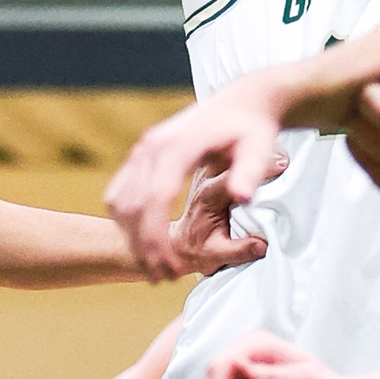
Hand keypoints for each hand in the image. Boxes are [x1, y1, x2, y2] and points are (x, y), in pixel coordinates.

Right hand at [108, 80, 295, 280]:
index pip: (156, 198)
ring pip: (120, 201)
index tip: (168, 268)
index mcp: (179, 145)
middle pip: (132, 204)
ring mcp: (143, 148)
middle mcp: (153, 145)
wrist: (241, 102)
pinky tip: (146, 242)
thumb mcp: (260, 149)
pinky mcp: (140, 154)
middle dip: (143, 246)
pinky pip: (119, 193)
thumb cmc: (252, 129)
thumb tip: (242, 199)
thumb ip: (251, 174)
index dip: (157, 238)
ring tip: (154, 265)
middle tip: (162, 276)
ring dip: (131, 237)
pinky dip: (127, 222)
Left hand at [166, 150, 286, 276]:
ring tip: (281, 155)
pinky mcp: (214, 168)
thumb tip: (264, 245)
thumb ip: (239, 250)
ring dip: (257, 151)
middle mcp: (206, 178)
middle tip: (286, 159)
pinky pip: (232, 154)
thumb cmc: (199, 248)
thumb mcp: (216, 255)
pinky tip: (269, 154)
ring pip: (233, 151)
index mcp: (207, 196)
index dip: (255, 170)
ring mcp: (209, 170)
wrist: (181, 243)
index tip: (280, 166)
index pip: (230, 178)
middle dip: (261, 155)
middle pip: (234, 157)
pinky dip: (250, 153)